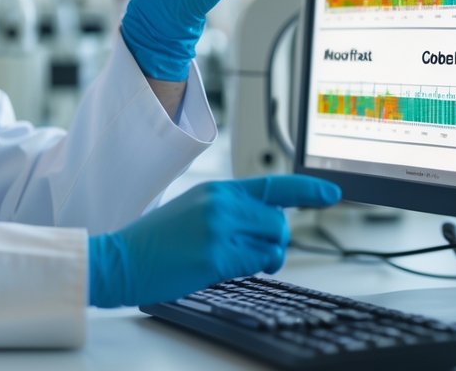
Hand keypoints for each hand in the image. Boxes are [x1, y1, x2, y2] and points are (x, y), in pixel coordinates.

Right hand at [87, 175, 340, 307]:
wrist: (122, 258)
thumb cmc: (156, 241)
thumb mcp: (195, 210)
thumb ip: (231, 211)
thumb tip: (268, 226)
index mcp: (218, 189)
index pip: (273, 185)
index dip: (308, 190)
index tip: (333, 193)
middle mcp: (223, 203)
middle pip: (278, 223)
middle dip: (271, 242)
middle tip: (244, 252)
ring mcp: (221, 227)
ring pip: (274, 243)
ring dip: (263, 258)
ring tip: (229, 260)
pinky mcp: (218, 255)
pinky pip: (258, 264)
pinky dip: (249, 270)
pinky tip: (219, 267)